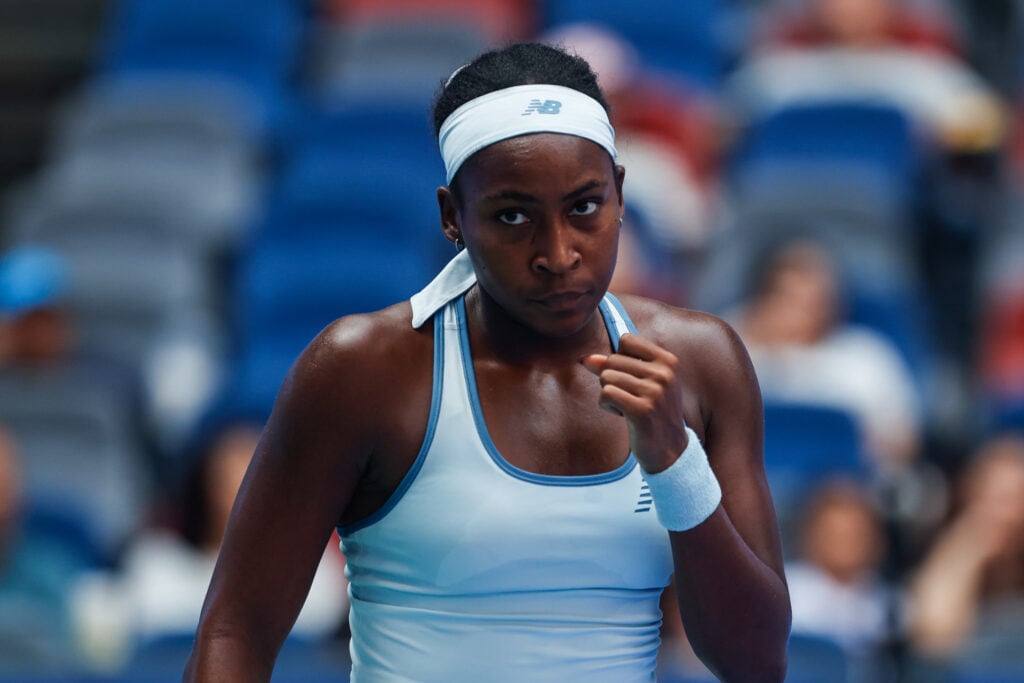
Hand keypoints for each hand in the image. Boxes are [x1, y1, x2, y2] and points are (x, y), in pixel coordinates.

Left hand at [581, 333, 688, 472]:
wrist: (670, 449)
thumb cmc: (653, 411)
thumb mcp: (641, 383)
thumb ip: (614, 366)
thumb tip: (585, 358)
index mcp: (668, 361)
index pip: (626, 340)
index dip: (619, 359)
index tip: (632, 378)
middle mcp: (664, 374)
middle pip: (613, 360)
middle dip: (612, 379)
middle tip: (630, 397)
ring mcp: (654, 392)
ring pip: (606, 377)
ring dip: (609, 394)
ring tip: (627, 406)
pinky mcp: (642, 410)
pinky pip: (606, 394)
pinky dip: (607, 405)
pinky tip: (623, 415)